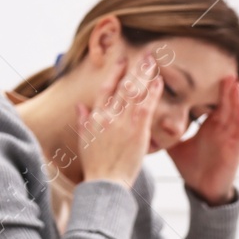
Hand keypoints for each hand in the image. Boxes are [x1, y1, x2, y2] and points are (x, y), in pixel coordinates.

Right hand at [75, 53, 160, 189]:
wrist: (105, 183)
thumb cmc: (95, 165)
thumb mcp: (83, 141)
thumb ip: (83, 120)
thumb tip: (79, 105)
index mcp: (95, 117)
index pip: (105, 88)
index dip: (114, 73)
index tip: (122, 61)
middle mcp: (108, 116)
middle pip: (123, 86)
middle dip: (135, 68)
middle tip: (147, 55)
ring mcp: (123, 122)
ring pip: (135, 92)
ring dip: (145, 75)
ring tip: (154, 62)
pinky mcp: (137, 130)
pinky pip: (146, 106)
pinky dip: (152, 92)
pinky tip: (158, 82)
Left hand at [166, 74, 238, 203]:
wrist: (201, 188)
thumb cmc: (191, 166)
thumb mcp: (175, 145)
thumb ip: (165, 131)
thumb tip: (143, 119)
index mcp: (208, 124)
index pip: (211, 101)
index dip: (212, 87)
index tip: (207, 69)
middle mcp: (222, 127)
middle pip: (225, 102)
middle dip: (226, 86)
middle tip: (225, 68)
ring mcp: (231, 136)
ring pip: (235, 112)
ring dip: (236, 98)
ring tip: (235, 82)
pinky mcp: (236, 147)